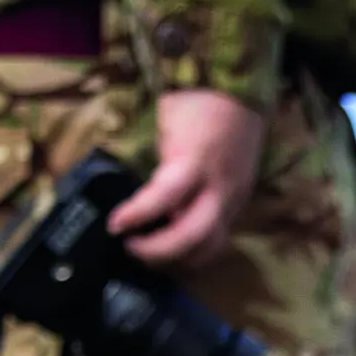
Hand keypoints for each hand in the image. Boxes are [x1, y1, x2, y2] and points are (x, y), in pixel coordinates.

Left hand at [107, 89, 267, 265]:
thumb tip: (137, 200)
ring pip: (210, 247)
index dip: (138, 215)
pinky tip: (174, 248)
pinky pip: (217, 239)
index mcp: (197, 161)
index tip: (115, 226)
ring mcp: (234, 201)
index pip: (166, 197)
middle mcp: (220, 188)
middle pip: (193, 236)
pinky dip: (194, 250)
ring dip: (178, 258)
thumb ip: (159, 167)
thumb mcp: (167, 127)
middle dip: (158, 250)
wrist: (241, 96)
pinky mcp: (239, 207)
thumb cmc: (195, 104)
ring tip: (150, 254)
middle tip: (129, 246)